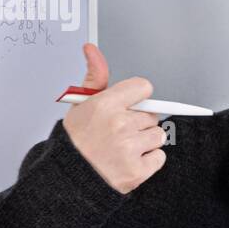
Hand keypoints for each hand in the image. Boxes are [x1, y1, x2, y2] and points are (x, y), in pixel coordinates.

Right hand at [62, 43, 166, 194]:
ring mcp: (130, 149)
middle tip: (118, 131)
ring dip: (146, 141)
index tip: (129, 106)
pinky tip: (129, 160)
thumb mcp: (80, 104)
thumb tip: (92, 49)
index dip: (137, 97)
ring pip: (158, 135)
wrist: (67, 178)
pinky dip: (149, 161)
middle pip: (152, 114)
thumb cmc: (75, 141)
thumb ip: (95, 77)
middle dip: (139, 122)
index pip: (143, 88)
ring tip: (124, 147)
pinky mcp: (137, 171)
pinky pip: (160, 157)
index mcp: (105, 105)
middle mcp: (119, 125)